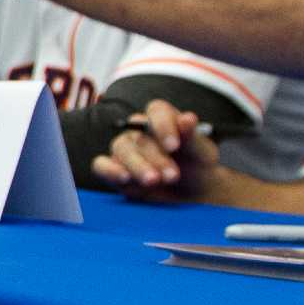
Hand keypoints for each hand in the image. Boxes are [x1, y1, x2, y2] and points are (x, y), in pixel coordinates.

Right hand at [90, 99, 221, 201]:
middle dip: (156, 157)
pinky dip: (110, 170)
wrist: (191, 193)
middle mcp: (140, 130)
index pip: (157, 111)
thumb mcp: (202, 153)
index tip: (174, 146)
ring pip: (121, 148)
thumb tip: (187, 119)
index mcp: (163, 118)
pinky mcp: (113, 168)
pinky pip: (101, 164)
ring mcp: (125, 149)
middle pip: (139, 135)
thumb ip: (193, 137)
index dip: (163, 126)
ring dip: (137, 166)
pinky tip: (124, 178)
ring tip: (153, 182)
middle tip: (172, 176)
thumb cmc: (197, 166)